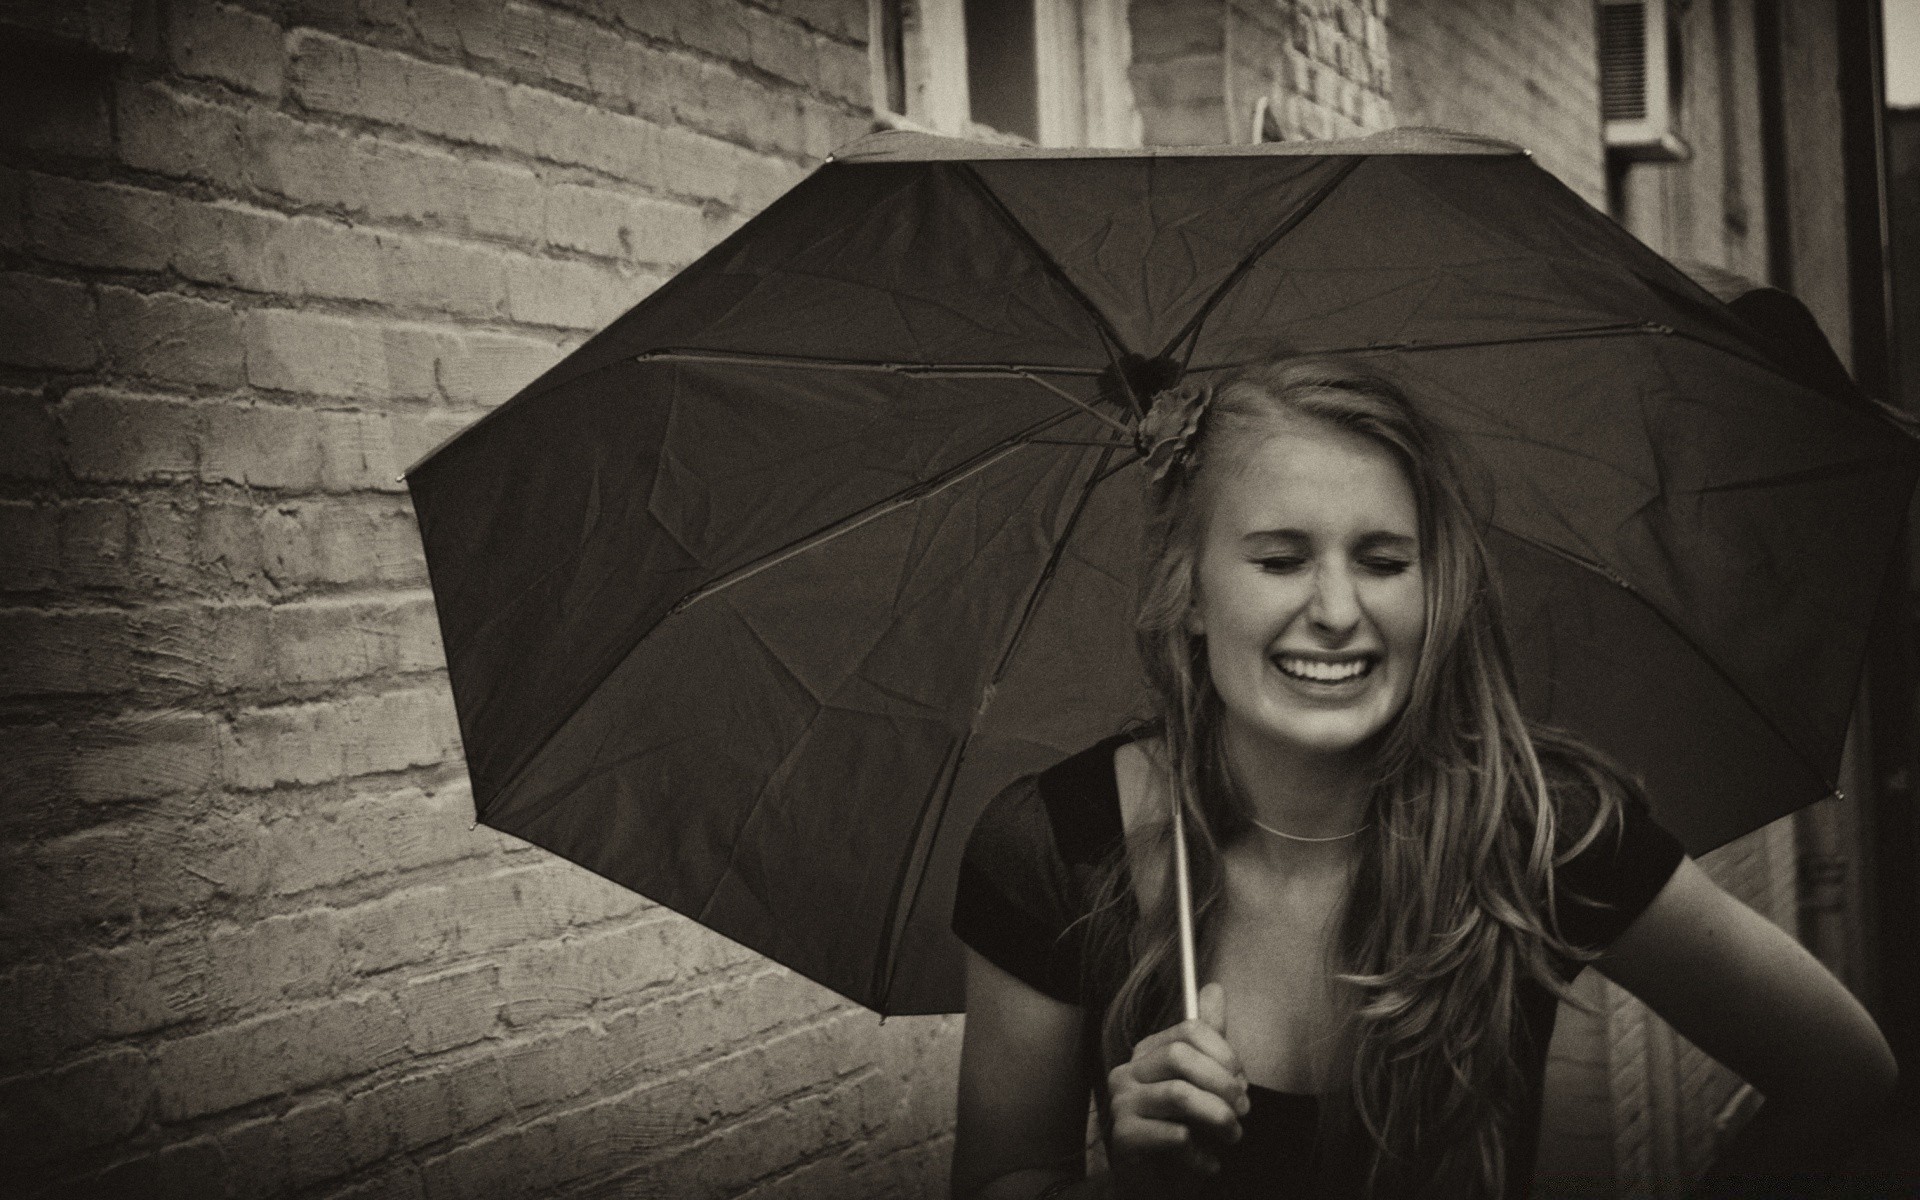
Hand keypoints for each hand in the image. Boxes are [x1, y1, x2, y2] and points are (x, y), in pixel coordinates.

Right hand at [1107, 982, 1250, 1195]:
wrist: (1158, 1187)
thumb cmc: (1181, 1133)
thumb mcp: (1202, 1082)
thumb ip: (1208, 1037)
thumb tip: (1214, 988)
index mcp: (1147, 1054)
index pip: (1188, 1030)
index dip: (1224, 1054)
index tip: (1242, 1082)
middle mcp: (1128, 1072)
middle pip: (1180, 1056)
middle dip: (1222, 1084)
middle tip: (1242, 1111)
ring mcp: (1121, 1104)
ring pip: (1180, 1094)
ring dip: (1218, 1118)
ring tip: (1232, 1137)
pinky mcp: (1124, 1137)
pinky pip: (1174, 1134)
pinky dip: (1201, 1152)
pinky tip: (1207, 1162)